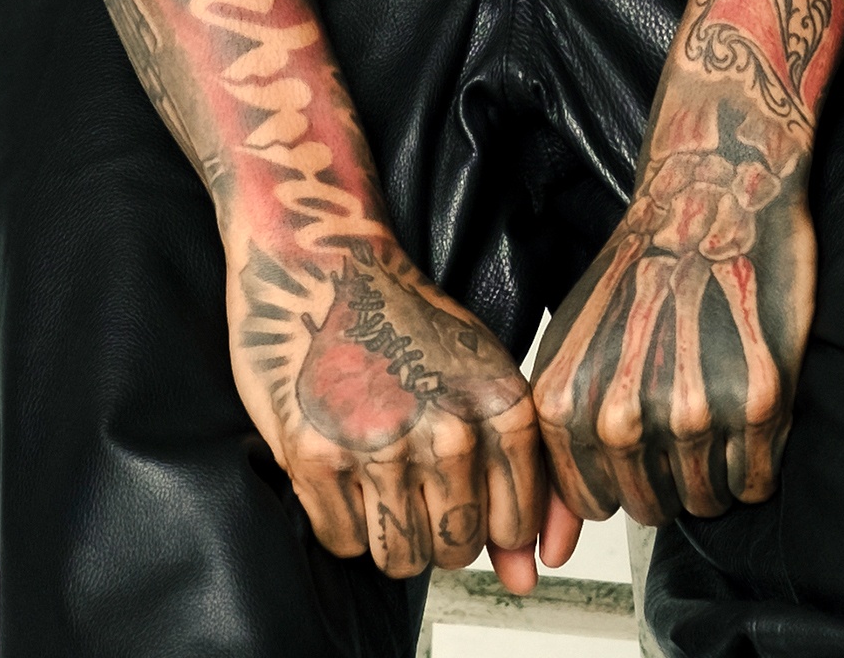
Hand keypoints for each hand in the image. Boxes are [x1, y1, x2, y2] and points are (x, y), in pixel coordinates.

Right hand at [226, 231, 578, 586]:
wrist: (322, 263)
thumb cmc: (404, 324)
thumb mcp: (481, 385)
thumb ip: (516, 485)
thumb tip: (526, 581)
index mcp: (503, 410)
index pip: (513, 525)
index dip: (485, 522)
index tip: (459, 492)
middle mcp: (449, 432)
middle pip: (456, 548)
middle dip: (434, 533)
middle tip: (408, 483)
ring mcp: (381, 445)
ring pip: (400, 558)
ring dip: (386, 536)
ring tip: (375, 483)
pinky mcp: (317, 453)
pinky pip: (343, 541)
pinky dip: (341, 522)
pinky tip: (340, 473)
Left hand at [530, 135, 815, 524]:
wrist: (710, 197)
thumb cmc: (637, 274)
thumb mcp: (569, 354)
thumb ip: (556, 455)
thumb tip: (545, 554)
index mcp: (568, 408)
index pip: (594, 505)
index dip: (622, 479)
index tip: (641, 437)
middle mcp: (624, 419)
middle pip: (654, 510)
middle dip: (671, 475)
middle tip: (684, 408)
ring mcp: (694, 413)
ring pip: (709, 501)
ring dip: (717, 467)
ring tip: (716, 398)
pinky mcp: (760, 403)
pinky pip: (759, 480)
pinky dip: (758, 459)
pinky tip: (748, 403)